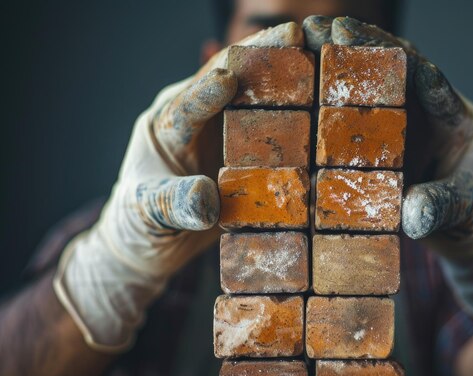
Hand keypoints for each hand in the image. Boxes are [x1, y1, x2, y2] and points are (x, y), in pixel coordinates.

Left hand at [54, 23, 305, 350]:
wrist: (153, 241)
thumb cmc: (140, 224)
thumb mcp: (147, 214)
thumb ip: (173, 204)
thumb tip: (206, 200)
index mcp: (169, 122)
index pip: (190, 100)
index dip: (210, 89)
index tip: (230, 79)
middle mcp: (200, 115)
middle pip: (232, 76)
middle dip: (263, 54)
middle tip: (298, 36)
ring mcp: (227, 129)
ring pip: (260, 92)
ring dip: (290, 71)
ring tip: (325, 53)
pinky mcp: (248, 147)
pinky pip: (277, 123)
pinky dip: (301, 107)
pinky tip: (330, 98)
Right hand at [303, 16, 472, 321]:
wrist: (470, 235)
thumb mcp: (466, 210)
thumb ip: (443, 205)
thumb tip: (412, 210)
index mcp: (456, 120)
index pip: (430, 81)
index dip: (398, 59)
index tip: (365, 40)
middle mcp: (428, 113)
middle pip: (395, 69)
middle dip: (359, 44)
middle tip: (319, 27)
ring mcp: (404, 125)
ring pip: (372, 84)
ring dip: (340, 59)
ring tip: (303, 38)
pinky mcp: (384, 143)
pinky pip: (356, 114)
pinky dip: (331, 95)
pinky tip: (302, 80)